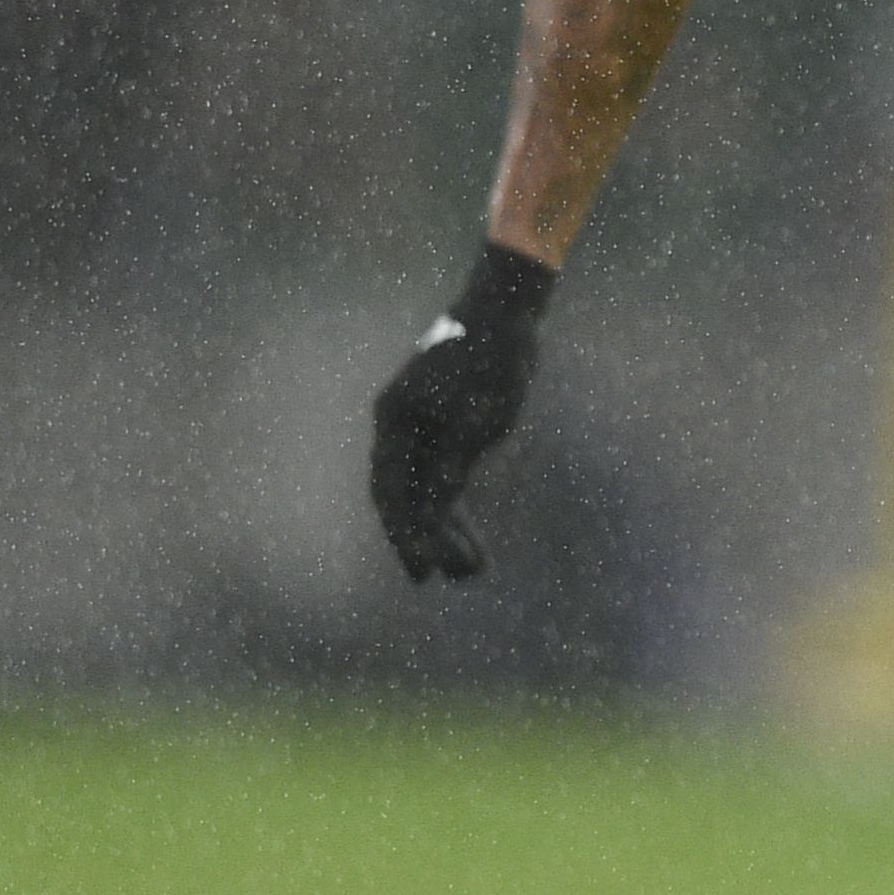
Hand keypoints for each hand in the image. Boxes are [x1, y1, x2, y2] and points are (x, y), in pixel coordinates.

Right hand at [368, 243, 555, 581]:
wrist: (504, 316)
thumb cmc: (490, 357)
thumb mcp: (479, 412)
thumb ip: (454, 458)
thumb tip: (436, 502)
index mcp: (395, 419)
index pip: (389, 488)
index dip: (403, 532)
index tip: (421, 568)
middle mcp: (399, 428)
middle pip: (401, 496)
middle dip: (420, 539)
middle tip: (437, 578)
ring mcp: (420, 432)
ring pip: (424, 493)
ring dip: (444, 531)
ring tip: (470, 570)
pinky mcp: (446, 434)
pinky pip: (444, 481)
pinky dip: (455, 510)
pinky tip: (469, 542)